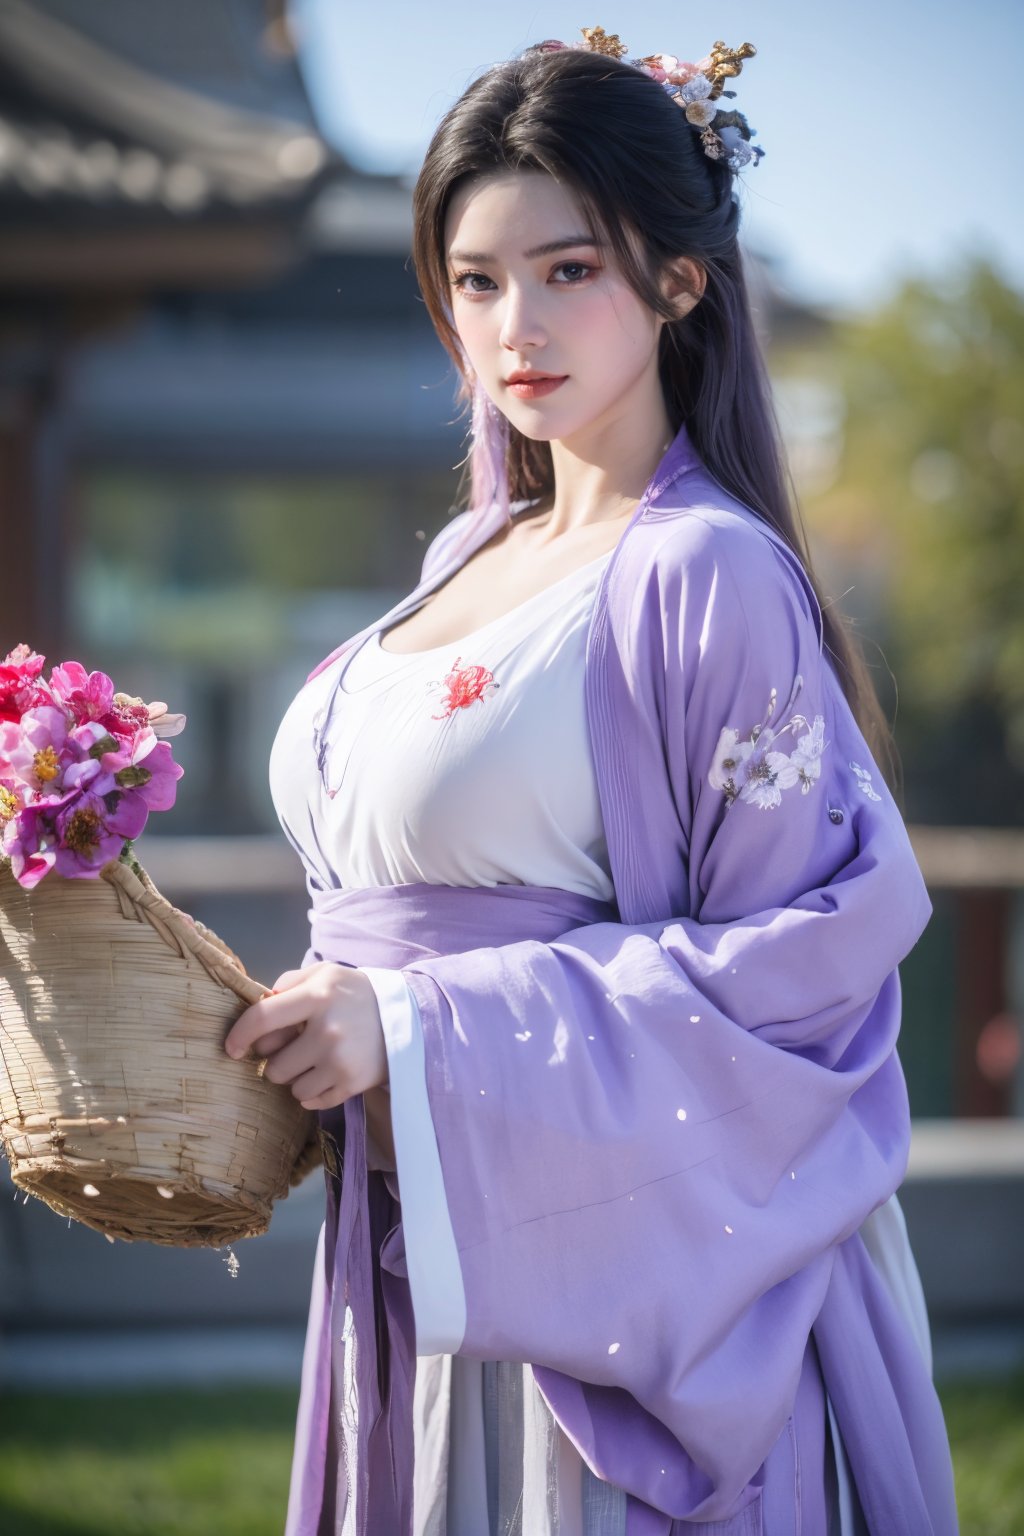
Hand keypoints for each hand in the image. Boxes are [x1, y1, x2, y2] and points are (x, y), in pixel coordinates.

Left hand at [223, 963, 387, 1111]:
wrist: (410, 1017)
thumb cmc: (356, 994)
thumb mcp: (325, 974)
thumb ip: (288, 984)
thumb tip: (258, 1006)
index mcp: (318, 995)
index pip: (263, 1018)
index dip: (240, 1035)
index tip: (231, 1048)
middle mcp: (328, 1030)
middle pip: (273, 1064)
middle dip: (276, 1059)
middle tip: (295, 1047)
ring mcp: (341, 1060)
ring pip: (290, 1087)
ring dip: (295, 1077)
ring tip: (315, 1060)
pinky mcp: (353, 1084)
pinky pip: (310, 1101)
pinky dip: (312, 1092)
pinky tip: (326, 1074)